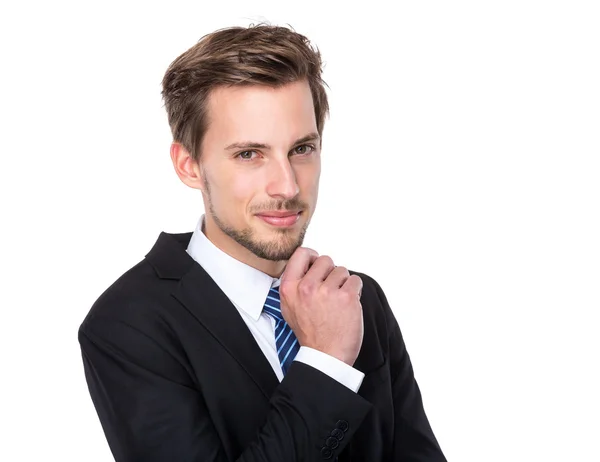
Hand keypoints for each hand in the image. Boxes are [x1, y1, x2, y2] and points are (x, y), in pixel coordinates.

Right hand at [279, 247, 363, 365]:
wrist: (326, 356)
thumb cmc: (310, 333)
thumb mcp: (289, 308)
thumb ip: (295, 285)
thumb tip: (307, 264)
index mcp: (289, 288)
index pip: (302, 253)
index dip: (313, 257)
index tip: (318, 267)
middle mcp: (306, 287)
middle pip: (325, 260)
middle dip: (330, 272)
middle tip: (330, 290)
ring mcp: (327, 292)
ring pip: (342, 270)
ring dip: (343, 283)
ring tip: (338, 302)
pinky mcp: (346, 298)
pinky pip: (355, 281)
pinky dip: (355, 290)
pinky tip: (348, 305)